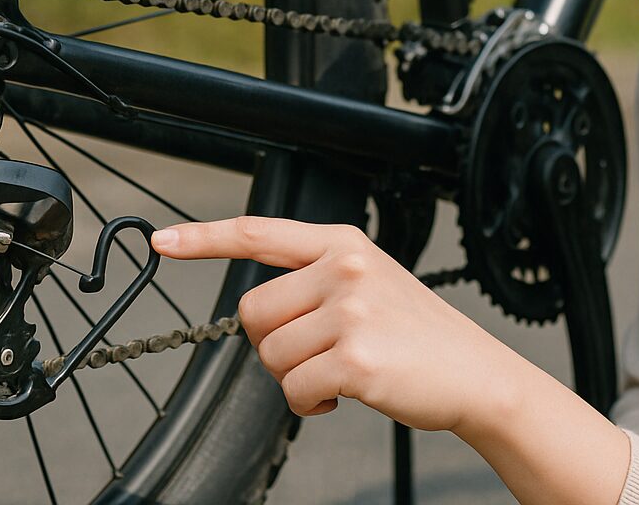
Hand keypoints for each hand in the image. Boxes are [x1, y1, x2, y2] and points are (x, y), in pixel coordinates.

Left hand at [150, 215, 527, 433]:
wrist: (475, 373)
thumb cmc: (418, 335)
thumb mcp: (372, 281)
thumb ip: (318, 277)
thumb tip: (258, 307)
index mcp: (343, 244)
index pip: (259, 232)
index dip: (205, 238)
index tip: (163, 241)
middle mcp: (345, 268)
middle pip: (253, 311)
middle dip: (272, 344)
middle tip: (313, 354)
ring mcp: (351, 310)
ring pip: (271, 355)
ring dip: (295, 379)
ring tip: (338, 374)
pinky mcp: (355, 357)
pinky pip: (295, 391)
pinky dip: (310, 406)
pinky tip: (342, 396)